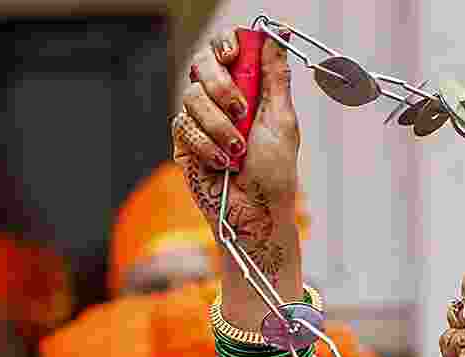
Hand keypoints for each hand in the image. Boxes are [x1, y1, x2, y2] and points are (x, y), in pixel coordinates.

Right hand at [171, 28, 300, 280]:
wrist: (256, 213)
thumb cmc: (274, 173)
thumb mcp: (282, 120)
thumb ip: (276, 77)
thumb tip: (281, 35)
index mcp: (247, 89)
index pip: (227, 50)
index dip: (226, 44)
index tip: (234, 54)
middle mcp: (220, 100)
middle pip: (201, 63)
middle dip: (220, 84)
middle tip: (240, 108)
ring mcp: (199, 120)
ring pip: (192, 96)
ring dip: (219, 125)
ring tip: (238, 150)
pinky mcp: (183, 142)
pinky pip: (183, 126)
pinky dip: (207, 145)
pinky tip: (223, 163)